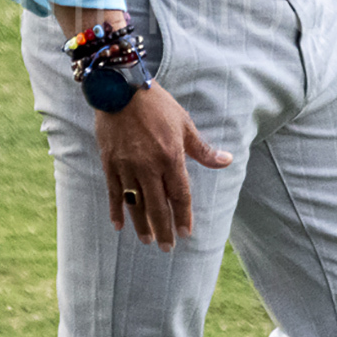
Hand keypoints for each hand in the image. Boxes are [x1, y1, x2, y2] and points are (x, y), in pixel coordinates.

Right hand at [94, 83, 232, 248]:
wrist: (121, 89)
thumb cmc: (157, 104)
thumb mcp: (184, 124)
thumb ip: (203, 149)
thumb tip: (226, 161)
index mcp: (170, 156)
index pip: (179, 195)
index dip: (184, 216)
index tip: (187, 233)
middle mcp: (148, 166)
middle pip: (158, 206)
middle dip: (164, 229)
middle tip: (167, 248)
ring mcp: (127, 167)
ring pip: (136, 204)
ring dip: (142, 225)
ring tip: (147, 240)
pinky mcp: (110, 164)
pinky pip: (114, 193)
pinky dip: (116, 210)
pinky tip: (119, 226)